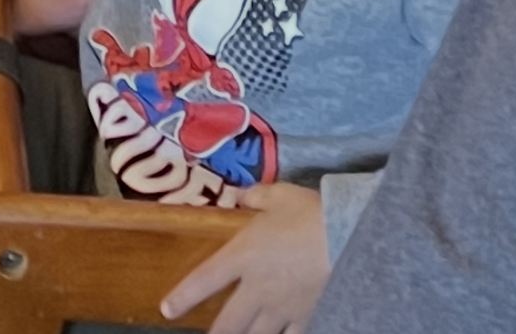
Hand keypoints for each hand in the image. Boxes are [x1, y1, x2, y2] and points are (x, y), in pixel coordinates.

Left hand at [161, 183, 328, 333]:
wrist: (348, 239)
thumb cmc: (310, 213)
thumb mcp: (280, 195)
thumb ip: (256, 197)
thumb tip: (242, 197)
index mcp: (243, 256)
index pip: (205, 280)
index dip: (183, 296)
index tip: (167, 309)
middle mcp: (257, 288)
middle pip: (228, 323)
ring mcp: (282, 308)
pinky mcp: (306, 318)